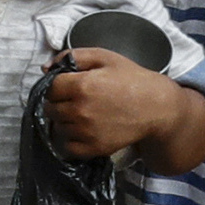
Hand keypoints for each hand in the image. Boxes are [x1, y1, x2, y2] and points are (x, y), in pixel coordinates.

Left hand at [43, 45, 181, 160]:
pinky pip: (69, 147)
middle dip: (59, 103)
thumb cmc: (132, 79)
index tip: (67, 87)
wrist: (158, 108)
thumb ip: (73, 56)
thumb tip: (46, 68)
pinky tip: (85, 130)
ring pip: (58, 127)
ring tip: (84, 114)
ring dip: (65, 121)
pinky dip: (73, 139)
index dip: (56, 86)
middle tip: (76, 100)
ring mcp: (86, 131)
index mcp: (81, 85)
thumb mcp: (105, 57)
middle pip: (50, 109)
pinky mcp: (94, 148)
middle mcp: (80, 110)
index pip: (49, 88)